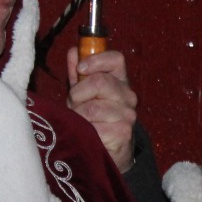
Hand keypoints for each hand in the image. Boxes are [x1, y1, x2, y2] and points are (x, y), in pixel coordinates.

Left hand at [66, 45, 137, 172]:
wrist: (110, 150)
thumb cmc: (94, 118)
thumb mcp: (84, 93)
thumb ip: (78, 74)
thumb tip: (73, 52)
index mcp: (120, 80)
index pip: (116, 59)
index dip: (96, 59)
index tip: (81, 68)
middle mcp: (128, 95)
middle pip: (100, 82)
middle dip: (78, 93)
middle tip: (74, 103)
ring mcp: (128, 115)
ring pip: (93, 108)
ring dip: (79, 116)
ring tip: (80, 121)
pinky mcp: (123, 132)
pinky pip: (95, 127)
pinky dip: (85, 131)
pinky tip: (88, 134)